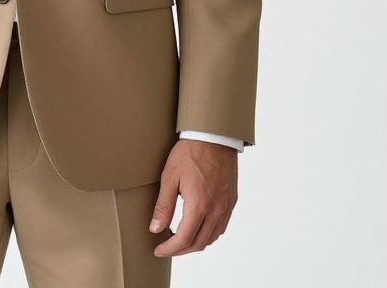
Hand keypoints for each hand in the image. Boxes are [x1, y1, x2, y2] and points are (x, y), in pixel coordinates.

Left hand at [149, 138, 237, 256]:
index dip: (169, 249)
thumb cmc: (190, 152)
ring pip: (212, 238)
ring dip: (195, 243)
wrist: (213, 136)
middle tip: (167, 247)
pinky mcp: (231, 201)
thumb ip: (163, 206)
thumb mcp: (170, 177)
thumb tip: (155, 228)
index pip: (184, 239)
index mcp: (199, 206)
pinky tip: (198, 227)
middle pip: (198, 243)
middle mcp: (215, 210)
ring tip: (180, 239)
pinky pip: (221, 227)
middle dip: (181, 250)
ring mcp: (225, 207)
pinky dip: (209, 234)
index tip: (159, 250)